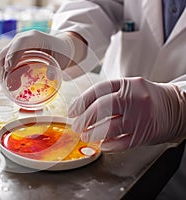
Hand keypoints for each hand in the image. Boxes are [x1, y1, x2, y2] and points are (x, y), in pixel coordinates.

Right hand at [0, 30, 74, 89]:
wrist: (59, 46)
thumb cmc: (61, 51)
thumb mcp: (61, 58)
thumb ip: (56, 66)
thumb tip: (51, 77)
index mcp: (35, 37)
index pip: (20, 42)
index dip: (13, 54)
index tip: (9, 69)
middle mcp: (23, 39)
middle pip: (6, 51)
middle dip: (3, 68)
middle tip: (7, 84)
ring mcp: (17, 46)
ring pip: (3, 57)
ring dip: (2, 72)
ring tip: (7, 86)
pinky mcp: (15, 53)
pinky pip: (6, 61)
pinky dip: (5, 72)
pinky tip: (9, 84)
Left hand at [68, 77, 185, 150]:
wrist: (177, 107)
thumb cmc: (147, 98)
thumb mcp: (129, 88)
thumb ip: (109, 95)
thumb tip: (82, 109)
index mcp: (128, 84)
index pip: (99, 90)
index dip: (82, 102)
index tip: (73, 111)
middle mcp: (134, 99)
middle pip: (102, 108)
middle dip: (85, 119)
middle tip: (76, 126)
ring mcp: (140, 117)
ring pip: (110, 127)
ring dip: (93, 133)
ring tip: (86, 136)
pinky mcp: (144, 134)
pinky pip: (122, 142)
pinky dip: (109, 144)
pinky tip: (102, 144)